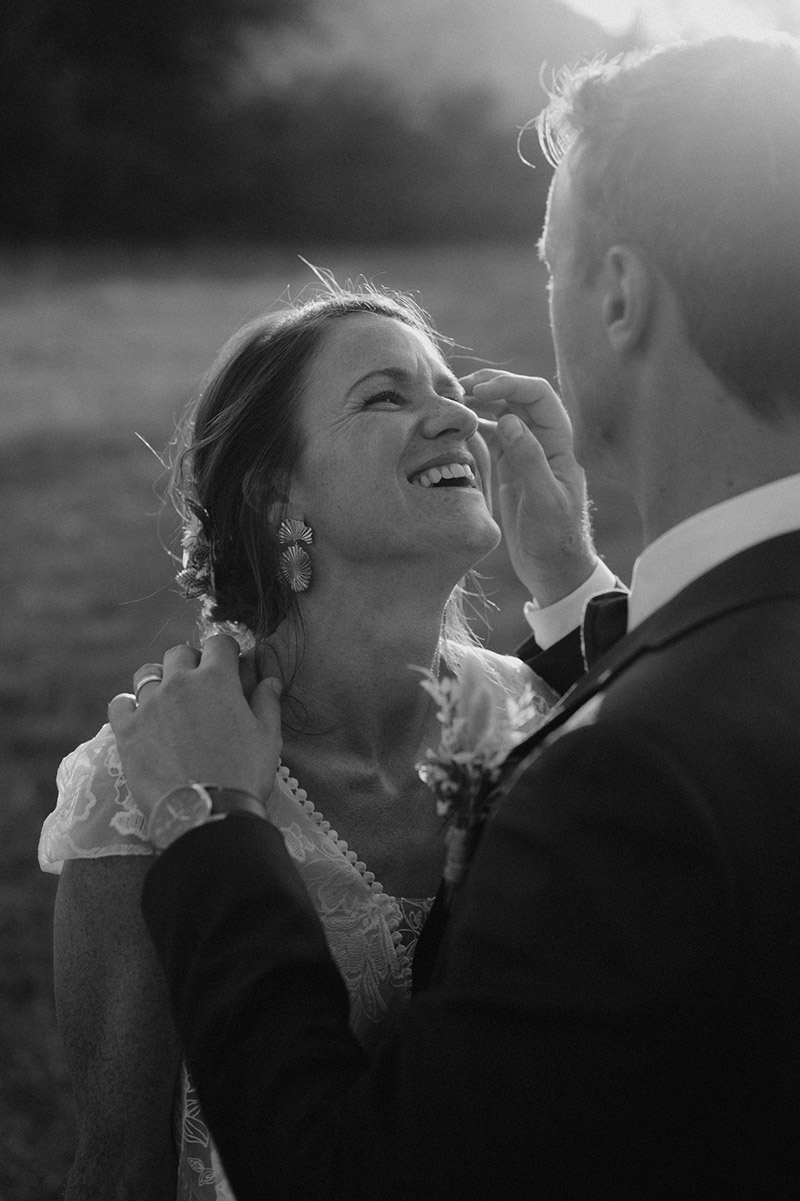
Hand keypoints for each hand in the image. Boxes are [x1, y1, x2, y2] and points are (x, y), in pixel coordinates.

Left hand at [108, 634, 281, 812]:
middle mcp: (179, 683)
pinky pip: (120, 703)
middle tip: (200, 685)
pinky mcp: (127, 731)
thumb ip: (267, 703)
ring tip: (168, 699)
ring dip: (159, 679)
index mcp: (217, 680)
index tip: (229, 665)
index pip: (219, 643)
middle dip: (192, 662)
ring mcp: (149, 705)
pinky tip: (141, 718)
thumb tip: (270, 681)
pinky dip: (129, 705)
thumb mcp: (268, 738)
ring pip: (147, 673)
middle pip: (180, 653)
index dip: (226, 651)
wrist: (205, 813)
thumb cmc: (243, 774)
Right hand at [462, 369, 595, 605]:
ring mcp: (525, 453)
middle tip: (457, 389)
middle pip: (518, 397)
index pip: (539, 395)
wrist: (554, 569)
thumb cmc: (556, 539)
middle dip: (490, 385)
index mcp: (559, 443)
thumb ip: (529, 460)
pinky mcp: (510, 467)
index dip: (509, 383)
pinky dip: (473, 427)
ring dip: (479, 403)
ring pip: (502, 413)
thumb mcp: (544, 502)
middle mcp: (543, 441)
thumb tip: (509, 419)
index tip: (479, 389)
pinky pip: (491, 436)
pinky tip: (454, 427)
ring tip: (451, 401)